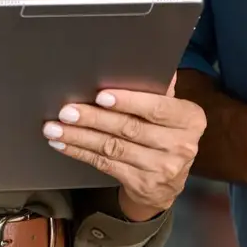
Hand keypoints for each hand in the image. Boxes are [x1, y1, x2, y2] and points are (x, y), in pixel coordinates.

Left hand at [45, 73, 206, 221]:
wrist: (167, 185)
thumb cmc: (166, 136)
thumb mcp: (172, 114)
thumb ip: (160, 91)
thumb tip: (147, 60)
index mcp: (190, 120)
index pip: (157, 108)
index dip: (129, 101)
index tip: (100, 96)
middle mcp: (181, 146)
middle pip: (130, 128)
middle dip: (94, 118)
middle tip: (67, 110)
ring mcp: (162, 169)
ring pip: (113, 147)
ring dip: (80, 137)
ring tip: (56, 128)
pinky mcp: (142, 185)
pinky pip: (105, 164)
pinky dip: (81, 153)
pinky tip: (64, 144)